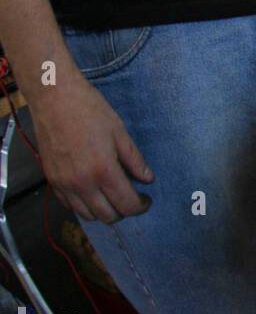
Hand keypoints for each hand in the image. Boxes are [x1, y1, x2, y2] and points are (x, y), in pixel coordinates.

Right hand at [29, 73, 152, 222]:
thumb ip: (135, 160)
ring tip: (113, 196)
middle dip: (124, 212)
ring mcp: (63, 183)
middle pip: (107, 216)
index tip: (146, 200)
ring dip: (103, 211)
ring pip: (87, 215)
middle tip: (132, 199)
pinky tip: (93, 192)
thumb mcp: (120, 133)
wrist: (53, 98)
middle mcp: (81, 182)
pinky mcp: (51, 179)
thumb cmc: (89, 110)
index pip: (126, 205)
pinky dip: (83, 205)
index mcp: (103, 170)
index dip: (140, 207)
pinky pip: (69, 204)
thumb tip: (148, 179)